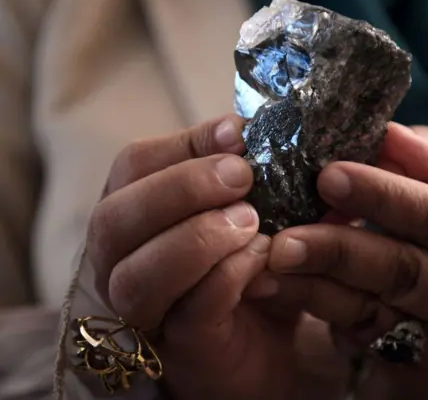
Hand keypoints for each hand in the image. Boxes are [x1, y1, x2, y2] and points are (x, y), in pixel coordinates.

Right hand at [86, 115, 311, 399]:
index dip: (184, 145)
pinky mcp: (182, 345)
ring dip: (200, 236)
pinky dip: (229, 274)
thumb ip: (247, 173)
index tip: (238, 136)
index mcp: (137, 215)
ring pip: (138, 273)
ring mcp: (146, 309)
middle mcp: (123, 262)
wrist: (266, 342)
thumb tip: (251, 128)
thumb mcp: (252, 210)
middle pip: (115, 217)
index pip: (134, 166)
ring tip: (252, 221)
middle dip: (182, 187)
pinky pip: (191, 306)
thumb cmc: (249, 265)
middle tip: (242, 176)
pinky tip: (263, 257)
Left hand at [268, 123, 427, 398]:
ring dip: (317, 284)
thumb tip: (386, 134)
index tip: (329, 174)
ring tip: (273, 259)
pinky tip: (286, 287)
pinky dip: (323, 308)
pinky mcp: (422, 375)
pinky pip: (363, 338)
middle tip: (286, 231)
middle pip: (407, 273)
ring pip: (376, 313)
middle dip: (340, 248)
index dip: (386, 195)